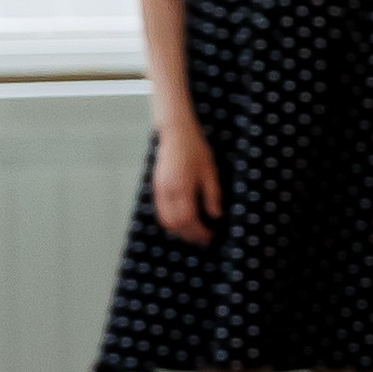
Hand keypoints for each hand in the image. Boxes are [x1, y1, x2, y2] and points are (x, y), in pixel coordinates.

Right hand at [152, 122, 220, 244]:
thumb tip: (216, 215)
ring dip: (179, 231)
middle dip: (190, 235)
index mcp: (182, 187)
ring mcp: (159, 190)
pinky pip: (161, 212)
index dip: (199, 231)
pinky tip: (183, 222)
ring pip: (166, 221)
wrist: (175, 133)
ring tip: (194, 233)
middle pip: (176, 224)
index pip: (189, 219)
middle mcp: (168, 191)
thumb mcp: (210, 171)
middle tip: (204, 238)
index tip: (210, 235)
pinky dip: (171, 222)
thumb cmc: (195, 149)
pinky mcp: (156, 188)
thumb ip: (212, 194)